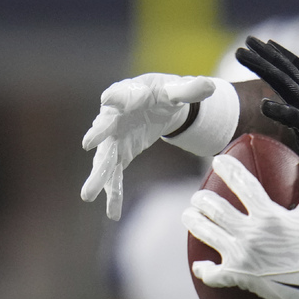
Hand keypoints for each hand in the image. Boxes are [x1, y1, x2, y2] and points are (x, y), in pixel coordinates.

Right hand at [81, 73, 216, 219]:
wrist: (157, 105)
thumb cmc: (164, 93)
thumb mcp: (178, 90)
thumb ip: (190, 89)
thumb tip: (210, 85)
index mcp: (130, 93)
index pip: (122, 93)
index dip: (117, 97)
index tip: (109, 100)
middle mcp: (115, 116)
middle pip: (105, 127)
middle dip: (98, 135)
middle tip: (88, 143)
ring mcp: (115, 137)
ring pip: (105, 157)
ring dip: (98, 175)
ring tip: (88, 194)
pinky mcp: (120, 153)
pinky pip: (115, 175)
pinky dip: (113, 193)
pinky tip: (112, 213)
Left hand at [185, 153, 298, 298]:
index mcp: (268, 215)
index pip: (242, 184)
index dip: (228, 169)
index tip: (218, 161)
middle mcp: (250, 233)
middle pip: (215, 209)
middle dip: (202, 199)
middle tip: (199, 197)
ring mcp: (241, 255)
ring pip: (206, 233)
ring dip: (194, 221)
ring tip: (190, 215)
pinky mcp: (238, 276)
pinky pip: (213, 274)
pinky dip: (204, 270)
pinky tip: (201, 265)